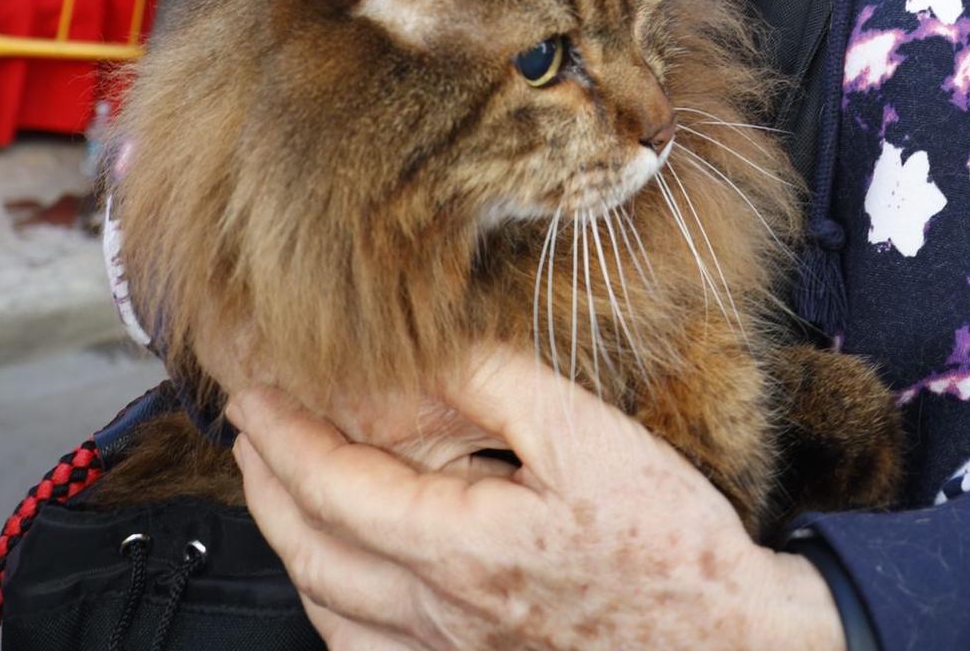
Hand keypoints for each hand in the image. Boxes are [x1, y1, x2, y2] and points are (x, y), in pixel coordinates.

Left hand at [228, 350, 844, 650]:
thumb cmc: (668, 546)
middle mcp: (436, 612)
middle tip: (245, 422)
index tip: (249, 385)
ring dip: (284, 537)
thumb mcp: (590, 439)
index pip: (330, 484)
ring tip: (273, 483)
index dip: (278, 430)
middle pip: (309, 546)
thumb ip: (500, 387)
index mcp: (459, 544)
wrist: (724, 649)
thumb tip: (432, 349)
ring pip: (324, 605)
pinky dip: (323, 604)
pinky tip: (330, 578)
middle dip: (264, 476)